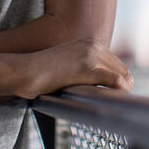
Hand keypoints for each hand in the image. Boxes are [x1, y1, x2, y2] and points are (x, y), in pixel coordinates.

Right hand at [17, 37, 132, 99]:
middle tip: (119, 103)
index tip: (118, 95)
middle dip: (123, 86)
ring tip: (117, 105)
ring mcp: (91, 54)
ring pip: (122, 76)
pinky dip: (120, 92)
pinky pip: (115, 81)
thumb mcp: (67, 64)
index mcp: (90, 42)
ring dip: (122, 91)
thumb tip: (101, 86)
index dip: (120, 81)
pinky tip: (116, 101)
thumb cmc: (41, 73)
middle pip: (123, 69)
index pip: (117, 64)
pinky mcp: (88, 67)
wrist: (25, 71)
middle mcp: (94, 45)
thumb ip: (84, 69)